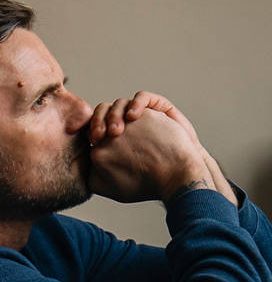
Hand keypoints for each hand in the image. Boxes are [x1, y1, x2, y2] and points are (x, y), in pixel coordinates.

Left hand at [87, 104, 236, 204]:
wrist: (180, 175)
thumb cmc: (150, 182)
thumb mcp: (116, 184)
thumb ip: (96, 174)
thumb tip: (81, 165)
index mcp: (113, 137)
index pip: (94, 126)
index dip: (92, 131)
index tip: (93, 142)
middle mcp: (125, 123)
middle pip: (103, 111)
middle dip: (100, 121)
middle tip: (100, 136)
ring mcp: (140, 115)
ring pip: (120, 104)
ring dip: (116, 114)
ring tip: (117, 130)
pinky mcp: (157, 107)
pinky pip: (143, 98)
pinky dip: (137, 104)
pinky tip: (133, 117)